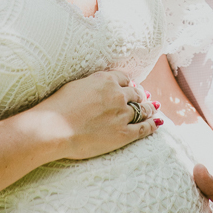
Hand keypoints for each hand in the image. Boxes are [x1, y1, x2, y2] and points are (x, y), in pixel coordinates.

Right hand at [33, 69, 159, 160]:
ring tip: (154, 108)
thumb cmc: (59, 107)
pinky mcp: (123, 134)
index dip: (129, 84)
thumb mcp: (77, 85)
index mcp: (106, 80)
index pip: (125, 79)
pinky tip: (158, 122)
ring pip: (143, 109)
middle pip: (136, 93)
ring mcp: (122, 114)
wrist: (54, 129)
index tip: (131, 87)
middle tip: (144, 97)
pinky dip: (152, 124)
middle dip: (140, 95)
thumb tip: (102, 86)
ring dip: (149, 108)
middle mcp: (118, 95)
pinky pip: (143, 128)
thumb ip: (94, 84)